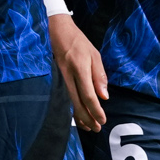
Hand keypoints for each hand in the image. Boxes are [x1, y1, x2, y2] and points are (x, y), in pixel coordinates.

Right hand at [48, 13, 108, 131]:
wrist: (56, 30)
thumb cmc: (78, 41)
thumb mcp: (94, 54)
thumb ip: (99, 76)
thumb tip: (104, 96)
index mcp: (80, 68)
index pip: (88, 95)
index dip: (95, 110)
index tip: (102, 120)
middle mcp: (68, 75)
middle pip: (77, 103)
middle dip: (88, 118)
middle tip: (96, 129)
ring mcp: (59, 78)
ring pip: (69, 103)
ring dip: (79, 117)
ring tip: (88, 126)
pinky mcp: (55, 79)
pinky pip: (63, 98)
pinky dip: (70, 109)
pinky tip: (76, 115)